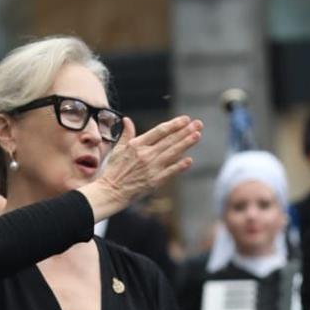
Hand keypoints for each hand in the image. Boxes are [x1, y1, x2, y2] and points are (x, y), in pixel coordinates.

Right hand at [85, 116, 201, 220]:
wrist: (111, 191)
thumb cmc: (113, 170)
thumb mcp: (118, 149)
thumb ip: (126, 134)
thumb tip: (127, 120)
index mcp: (137, 145)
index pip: (159, 131)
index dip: (174, 124)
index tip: (185, 119)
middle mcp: (145, 154)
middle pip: (169, 140)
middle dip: (185, 131)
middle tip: (198, 124)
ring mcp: (151, 168)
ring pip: (172, 153)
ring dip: (186, 144)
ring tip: (197, 135)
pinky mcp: (154, 181)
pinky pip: (170, 172)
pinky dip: (179, 166)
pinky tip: (189, 160)